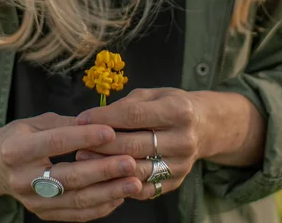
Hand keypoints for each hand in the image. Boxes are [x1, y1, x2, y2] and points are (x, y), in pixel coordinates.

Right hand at [0, 112, 142, 220]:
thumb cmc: (20, 137)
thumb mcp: (37, 122)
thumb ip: (67, 124)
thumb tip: (100, 121)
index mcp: (17, 150)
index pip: (56, 143)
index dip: (84, 137)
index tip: (110, 131)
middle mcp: (22, 179)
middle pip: (69, 177)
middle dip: (103, 170)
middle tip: (130, 161)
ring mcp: (32, 202)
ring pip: (76, 200)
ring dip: (109, 192)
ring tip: (134, 181)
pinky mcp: (43, 214)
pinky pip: (76, 215)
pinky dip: (100, 206)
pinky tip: (120, 195)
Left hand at [75, 88, 201, 199]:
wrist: (204, 127)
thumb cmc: (171, 105)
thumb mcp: (153, 94)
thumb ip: (127, 105)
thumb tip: (96, 118)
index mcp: (177, 110)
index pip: (134, 116)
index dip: (105, 118)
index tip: (82, 119)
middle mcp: (183, 139)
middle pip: (134, 145)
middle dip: (102, 144)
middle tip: (77, 143)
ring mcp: (181, 164)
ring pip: (137, 170)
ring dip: (107, 167)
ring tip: (84, 160)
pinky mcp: (176, 182)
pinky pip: (144, 187)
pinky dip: (121, 183)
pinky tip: (103, 176)